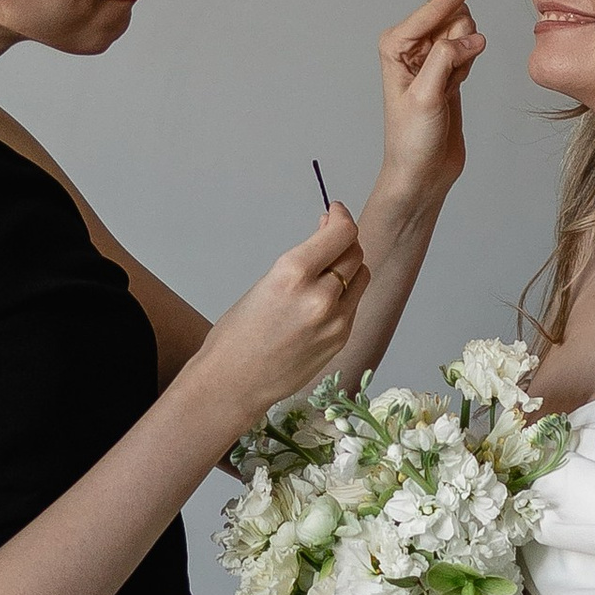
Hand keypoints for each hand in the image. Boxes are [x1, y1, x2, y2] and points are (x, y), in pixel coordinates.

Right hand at [192, 205, 368, 436]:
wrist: (233, 382)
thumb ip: (302, 262)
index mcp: (292, 274)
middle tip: (330, 234)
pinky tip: (326, 294)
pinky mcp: (340, 339)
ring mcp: (334, 321)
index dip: (341, 217)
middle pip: (354, 252)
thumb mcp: (266, 282)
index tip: (334, 212)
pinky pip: (354, 304)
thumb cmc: (237, 334)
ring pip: (361, 277)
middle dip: (344, 239)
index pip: (341, 233)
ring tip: (330, 265)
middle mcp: (319, 296)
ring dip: (350, 265)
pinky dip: (345, 292)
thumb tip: (326, 237)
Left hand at [376, 0, 489, 201]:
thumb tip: (473, 36)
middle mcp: (411, 45)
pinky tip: (456, 88)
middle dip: (464, 38)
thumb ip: (447, 59)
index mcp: (396, 44)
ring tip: (451, 87)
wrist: (421, 173)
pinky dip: (471, 65)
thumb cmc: (411, 140)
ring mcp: (430, 56)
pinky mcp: (447, 69)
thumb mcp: (427, 97)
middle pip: (455, 15)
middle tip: (451, 77)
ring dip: (468, 55)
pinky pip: (471, 49)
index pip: (436, 7)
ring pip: (466, 31)